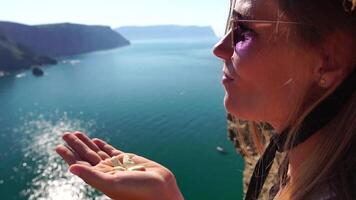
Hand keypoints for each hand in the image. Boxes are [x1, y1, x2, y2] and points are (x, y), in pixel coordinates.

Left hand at [55, 132, 183, 199]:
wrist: (160, 189)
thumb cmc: (137, 191)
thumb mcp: (111, 184)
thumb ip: (91, 176)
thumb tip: (70, 169)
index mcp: (99, 178)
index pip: (79, 164)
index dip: (68, 155)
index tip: (58, 146)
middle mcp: (105, 171)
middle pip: (85, 155)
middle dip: (75, 145)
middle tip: (65, 134)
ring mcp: (115, 165)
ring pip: (97, 151)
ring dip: (86, 143)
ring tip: (76, 134)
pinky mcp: (127, 160)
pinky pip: (111, 150)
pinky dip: (102, 145)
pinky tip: (95, 141)